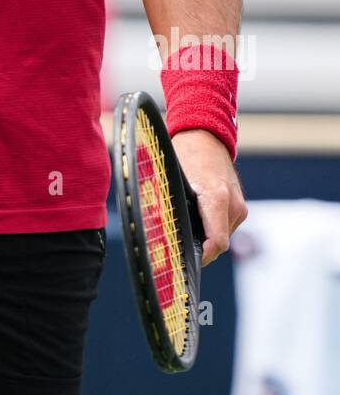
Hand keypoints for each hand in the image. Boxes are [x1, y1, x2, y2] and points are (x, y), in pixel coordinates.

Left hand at [171, 128, 247, 266]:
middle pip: (219, 242)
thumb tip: (155, 229)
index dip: (202, 256)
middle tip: (177, 243)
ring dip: (205, 236)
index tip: (186, 259)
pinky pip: (225, 227)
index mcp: (218, 198)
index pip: (217, 242)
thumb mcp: (173, 180)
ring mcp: (239, 207)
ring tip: (186, 223)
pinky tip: (195, 217)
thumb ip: (168, 204)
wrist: (207, 136)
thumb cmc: (186, 155)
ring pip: (222, 236)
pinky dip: (211, 227)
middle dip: (200, 246)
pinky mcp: (240, 207)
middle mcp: (234, 205)